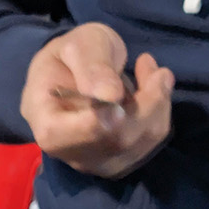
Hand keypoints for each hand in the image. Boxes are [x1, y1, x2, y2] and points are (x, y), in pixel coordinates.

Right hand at [20, 24, 174, 179]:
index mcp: (48, 126)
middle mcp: (70, 154)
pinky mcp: (119, 162)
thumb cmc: (69, 56)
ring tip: (149, 69)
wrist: (73, 71)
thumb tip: (110, 96)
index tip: (122, 88)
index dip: (107, 117)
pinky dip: (160, 110)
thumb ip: (92, 66)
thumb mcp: (78, 45)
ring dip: (157, 101)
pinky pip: (151, 141)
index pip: (80, 134)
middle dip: (146, 100)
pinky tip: (151, 88)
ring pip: (142, 140)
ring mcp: (96, 163)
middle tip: (148, 62)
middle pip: (119, 139)